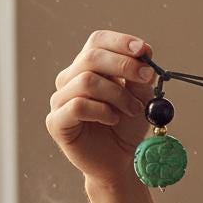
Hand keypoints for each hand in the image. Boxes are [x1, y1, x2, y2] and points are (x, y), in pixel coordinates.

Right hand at [47, 30, 157, 185]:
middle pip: (91, 56)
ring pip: (86, 81)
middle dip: (123, 65)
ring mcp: (60, 100)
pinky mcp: (56, 121)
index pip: (97, 41)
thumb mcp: (140, 97)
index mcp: (88, 67)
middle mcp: (70, 79)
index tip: (144, 50)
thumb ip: (139, 76)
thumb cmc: (127, 127)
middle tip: (147, 77)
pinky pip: (77, 106)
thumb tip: (144, 54)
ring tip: (132, 109)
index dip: (120, 42)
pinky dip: (101, 110)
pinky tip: (113, 119)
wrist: (119, 160)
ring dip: (117, 94)